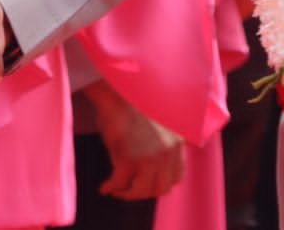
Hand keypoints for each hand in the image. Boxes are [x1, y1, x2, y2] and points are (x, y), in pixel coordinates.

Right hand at [86, 79, 185, 200]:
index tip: (149, 182)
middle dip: (145, 191)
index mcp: (178, 142)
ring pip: (142, 191)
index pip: (178, 176)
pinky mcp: (129, 160)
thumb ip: (163, 143)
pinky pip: (120, 183)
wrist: (118, 90)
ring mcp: (150, 158)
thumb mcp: (159, 121)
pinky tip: (105, 187)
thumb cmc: (133, 100)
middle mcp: (168, 152)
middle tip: (131, 189)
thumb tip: (153, 163)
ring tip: (117, 189)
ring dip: (128, 193)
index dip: (163, 182)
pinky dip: (111, 187)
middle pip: (162, 188)